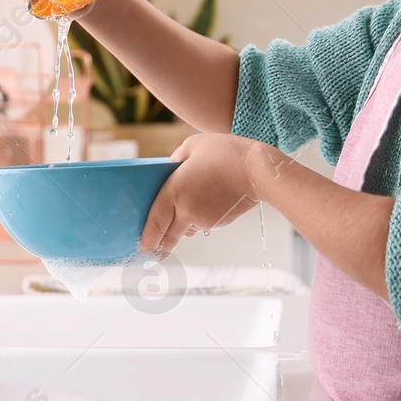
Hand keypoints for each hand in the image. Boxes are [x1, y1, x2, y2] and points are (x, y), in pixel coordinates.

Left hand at [138, 133, 265, 255]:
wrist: (257, 170)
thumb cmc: (225, 153)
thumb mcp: (192, 146)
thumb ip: (176, 159)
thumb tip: (171, 168)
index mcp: (174, 191)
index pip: (155, 222)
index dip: (148, 237)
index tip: (143, 247)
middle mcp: (186, 210)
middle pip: (169, 236)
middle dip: (160, 248)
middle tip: (154, 255)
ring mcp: (204, 219)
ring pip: (187, 230)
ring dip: (181, 231)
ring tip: (178, 227)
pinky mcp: (219, 222)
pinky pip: (203, 224)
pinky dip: (199, 220)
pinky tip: (205, 207)